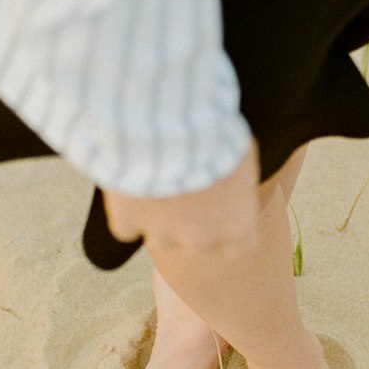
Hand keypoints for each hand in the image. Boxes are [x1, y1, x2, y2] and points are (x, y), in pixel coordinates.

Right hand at [103, 137, 260, 256]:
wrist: (168, 122)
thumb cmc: (214, 131)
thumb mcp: (242, 151)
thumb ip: (237, 181)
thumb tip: (232, 180)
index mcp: (236, 225)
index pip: (239, 246)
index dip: (225, 227)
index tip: (218, 208)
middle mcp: (201, 239)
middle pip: (197, 243)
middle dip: (191, 223)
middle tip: (185, 190)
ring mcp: (162, 234)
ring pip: (160, 240)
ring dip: (159, 219)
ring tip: (157, 184)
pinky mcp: (128, 223)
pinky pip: (126, 227)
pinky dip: (128, 211)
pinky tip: (132, 185)